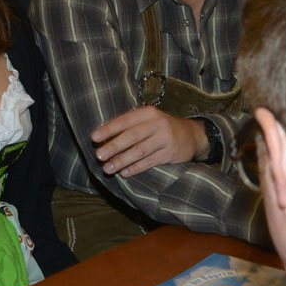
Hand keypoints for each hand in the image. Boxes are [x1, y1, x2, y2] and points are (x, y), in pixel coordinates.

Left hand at [91, 106, 207, 176]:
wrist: (191, 135)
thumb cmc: (161, 127)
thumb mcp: (148, 119)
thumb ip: (129, 125)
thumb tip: (104, 137)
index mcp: (148, 113)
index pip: (124, 121)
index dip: (108, 129)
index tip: (94, 138)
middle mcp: (157, 124)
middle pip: (131, 136)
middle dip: (113, 147)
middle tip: (99, 156)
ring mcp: (165, 139)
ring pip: (139, 151)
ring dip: (122, 161)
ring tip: (108, 169)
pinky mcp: (170, 154)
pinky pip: (149, 162)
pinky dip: (135, 168)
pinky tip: (124, 173)